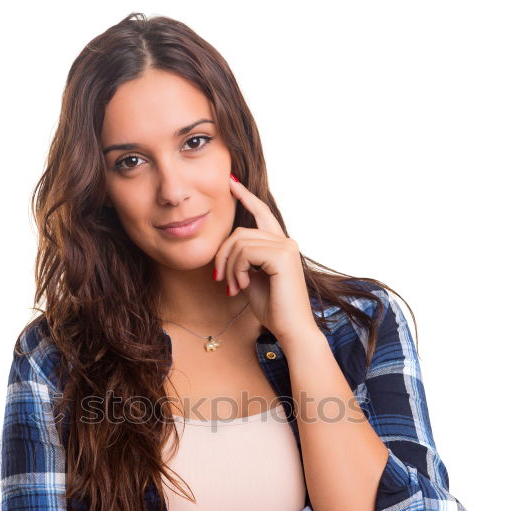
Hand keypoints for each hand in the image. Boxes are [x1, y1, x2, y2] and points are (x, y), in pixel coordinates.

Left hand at [212, 175, 320, 343]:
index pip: (261, 213)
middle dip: (222, 255)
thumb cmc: (273, 309)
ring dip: (228, 267)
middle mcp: (285, 241)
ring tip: (232, 287)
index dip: (246, 196)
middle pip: (239, 232)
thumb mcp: (251, 279)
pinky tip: (241, 286)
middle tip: (219, 280)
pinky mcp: (282, 255)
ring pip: (239, 242)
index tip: (231, 181)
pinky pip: (245, 252)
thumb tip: (228, 247)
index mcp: (280, 245)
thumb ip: (243, 259)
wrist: (291, 329)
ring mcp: (285, 246)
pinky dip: (236, 270)